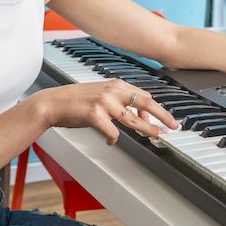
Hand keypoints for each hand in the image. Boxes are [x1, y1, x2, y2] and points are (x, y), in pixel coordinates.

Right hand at [26, 80, 178, 144]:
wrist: (52, 103)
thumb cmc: (76, 101)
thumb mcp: (101, 95)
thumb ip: (119, 102)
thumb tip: (137, 116)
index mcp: (116, 84)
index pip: (143, 95)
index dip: (155, 109)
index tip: (164, 118)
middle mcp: (112, 90)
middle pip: (145, 103)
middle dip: (162, 115)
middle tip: (172, 126)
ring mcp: (104, 102)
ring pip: (133, 119)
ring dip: (147, 129)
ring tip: (155, 136)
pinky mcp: (95, 114)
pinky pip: (113, 131)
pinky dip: (113, 138)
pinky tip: (110, 140)